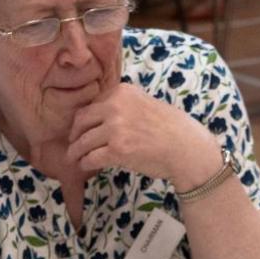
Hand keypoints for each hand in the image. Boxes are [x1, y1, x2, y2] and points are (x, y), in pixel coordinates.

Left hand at [68, 83, 219, 190]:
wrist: (186, 147)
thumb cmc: (171, 128)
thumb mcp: (145, 103)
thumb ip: (124, 105)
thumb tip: (102, 117)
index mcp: (121, 92)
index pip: (92, 105)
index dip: (83, 120)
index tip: (81, 129)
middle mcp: (115, 106)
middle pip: (81, 120)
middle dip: (74, 134)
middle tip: (73, 144)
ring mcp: (115, 128)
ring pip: (82, 141)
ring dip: (76, 152)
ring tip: (74, 158)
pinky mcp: (116, 150)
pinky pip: (90, 157)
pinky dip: (85, 163)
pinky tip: (86, 166)